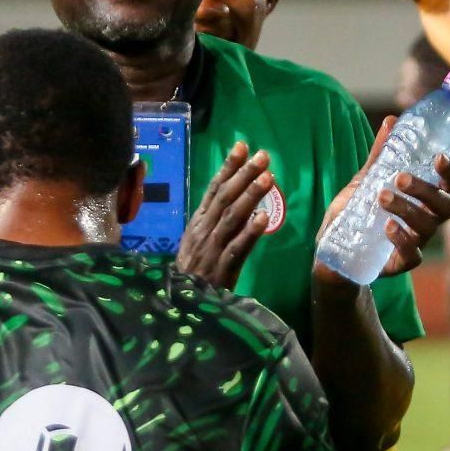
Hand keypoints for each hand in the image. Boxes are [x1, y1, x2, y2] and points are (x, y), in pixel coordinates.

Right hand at [178, 142, 276, 286]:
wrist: (181, 304)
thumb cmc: (193, 271)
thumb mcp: (197, 240)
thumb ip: (213, 220)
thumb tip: (234, 195)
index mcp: (198, 222)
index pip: (214, 189)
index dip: (229, 167)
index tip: (242, 146)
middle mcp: (203, 230)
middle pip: (225, 198)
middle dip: (244, 174)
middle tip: (263, 156)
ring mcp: (212, 249)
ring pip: (232, 218)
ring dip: (250, 196)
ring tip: (268, 178)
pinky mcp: (222, 269)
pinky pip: (238, 248)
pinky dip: (250, 232)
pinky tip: (264, 218)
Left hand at [315, 122, 449, 285]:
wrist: (335, 251)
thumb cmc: (359, 213)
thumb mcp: (368, 180)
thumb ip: (381, 155)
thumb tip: (391, 120)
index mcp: (425, 201)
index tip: (438, 157)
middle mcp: (426, 222)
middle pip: (444, 208)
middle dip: (425, 190)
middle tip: (400, 178)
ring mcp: (416, 244)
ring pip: (426, 227)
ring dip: (406, 208)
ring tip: (382, 196)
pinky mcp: (400, 263)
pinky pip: (412, 255)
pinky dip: (402, 239)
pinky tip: (388, 226)